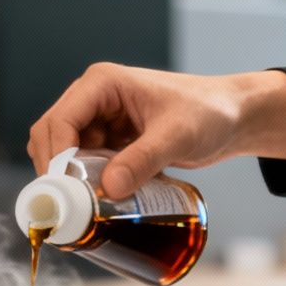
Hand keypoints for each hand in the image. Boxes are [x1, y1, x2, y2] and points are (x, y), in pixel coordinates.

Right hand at [25, 63, 285, 197]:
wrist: (234, 117)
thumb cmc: (210, 112)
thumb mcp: (177, 136)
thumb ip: (143, 160)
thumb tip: (108, 188)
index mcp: (103, 84)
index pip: (60, 120)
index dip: (56, 155)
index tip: (64, 188)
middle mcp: (94, 98)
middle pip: (51, 135)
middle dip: (56, 168)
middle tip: (69, 202)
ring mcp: (100, 119)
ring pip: (63, 151)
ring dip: (69, 176)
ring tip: (85, 201)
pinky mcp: (109, 139)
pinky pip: (83, 162)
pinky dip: (84, 180)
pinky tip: (98, 197)